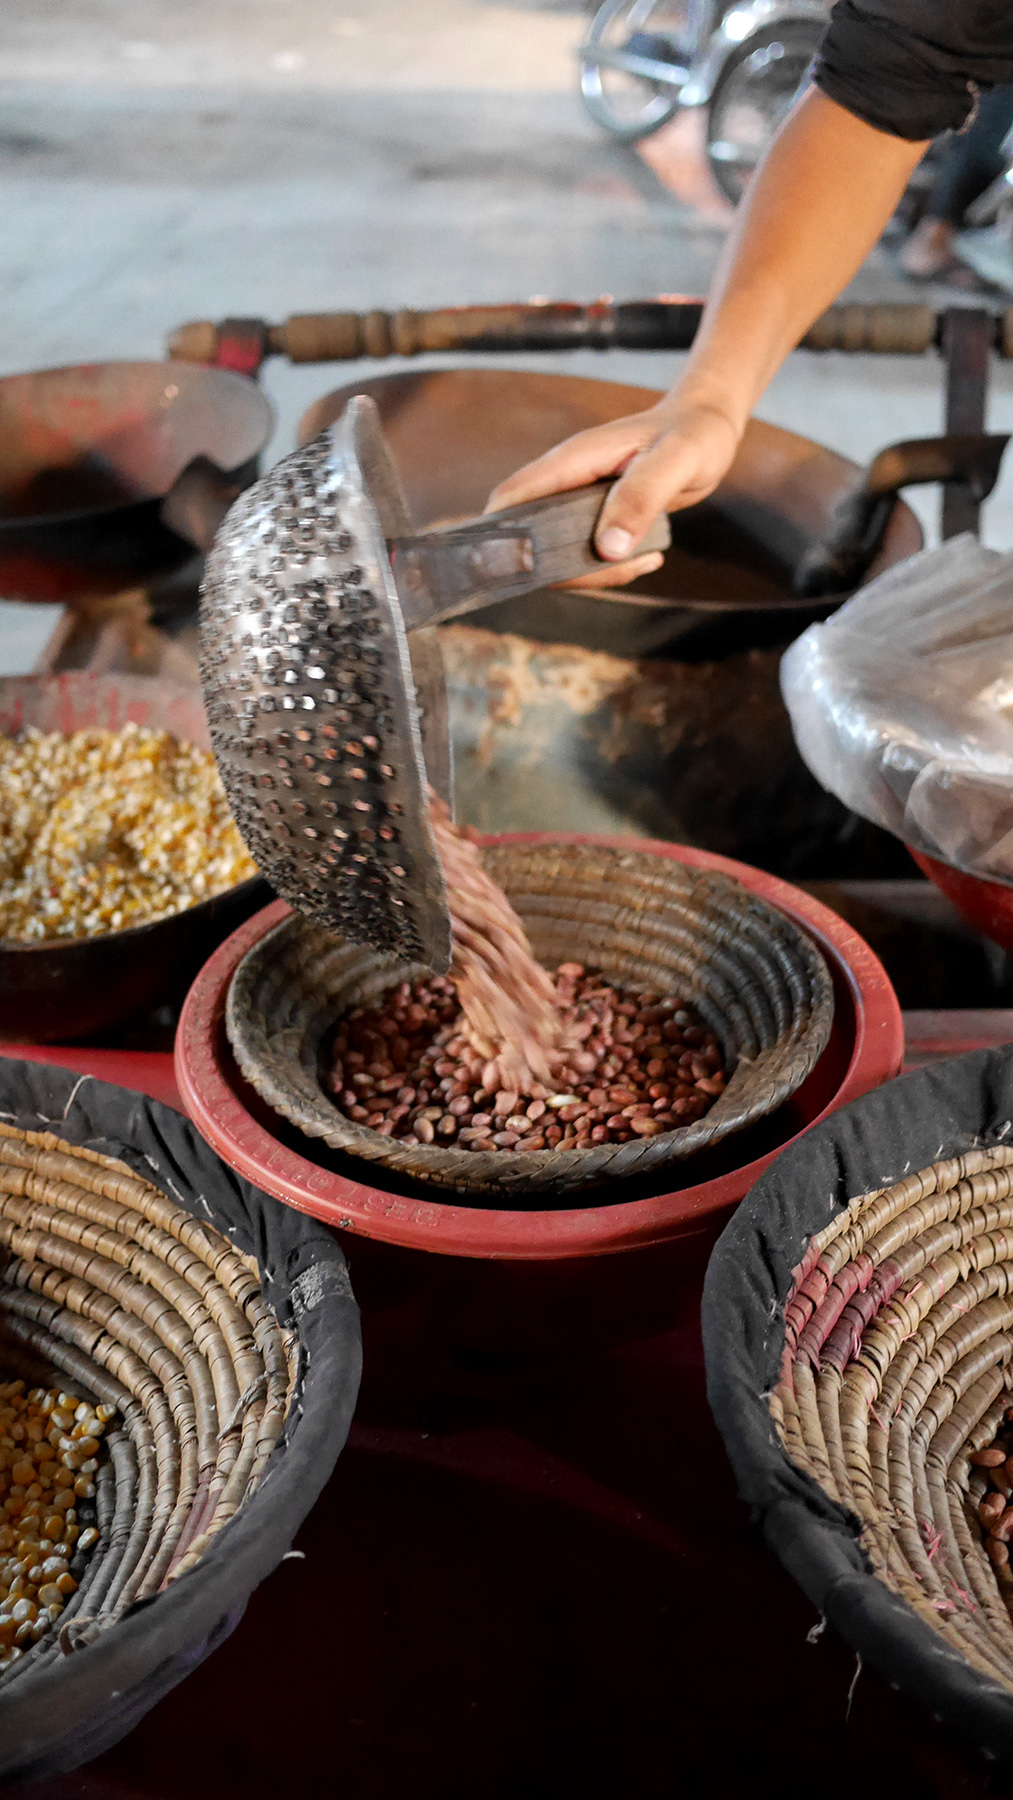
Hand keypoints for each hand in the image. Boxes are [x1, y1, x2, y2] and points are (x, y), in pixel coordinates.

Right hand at [485, 397, 741, 589]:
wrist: (708, 427)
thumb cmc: (694, 434)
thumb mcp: (676, 461)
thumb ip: (642, 498)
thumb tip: (607, 548)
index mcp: (572, 461)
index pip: (511, 499)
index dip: (500, 536)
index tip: (519, 570)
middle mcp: (568, 482)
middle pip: (532, 537)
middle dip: (563, 568)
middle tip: (615, 572)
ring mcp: (580, 502)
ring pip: (560, 552)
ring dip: (594, 572)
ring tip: (644, 561)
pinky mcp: (597, 518)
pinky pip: (588, 553)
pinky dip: (612, 567)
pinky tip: (649, 557)